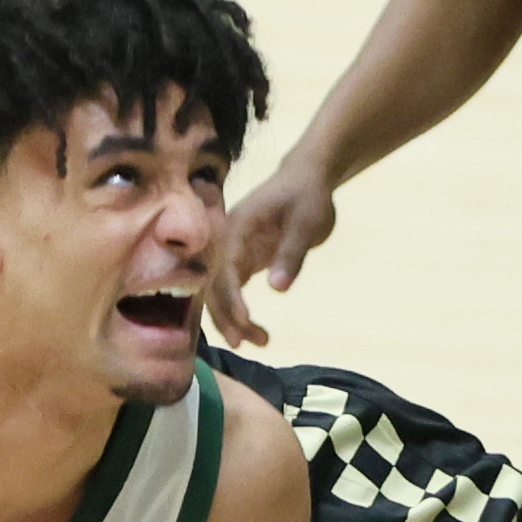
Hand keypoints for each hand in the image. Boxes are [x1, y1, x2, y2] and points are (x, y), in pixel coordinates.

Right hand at [205, 158, 334, 346]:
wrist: (306, 178)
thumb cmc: (307, 195)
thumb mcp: (307, 222)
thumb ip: (291, 254)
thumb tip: (277, 289)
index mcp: (237, 225)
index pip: (224, 265)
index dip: (230, 295)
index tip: (244, 319)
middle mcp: (226, 239)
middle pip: (214, 283)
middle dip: (226, 315)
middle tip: (246, 343)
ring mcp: (231, 250)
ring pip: (219, 291)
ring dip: (231, 318)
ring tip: (260, 342)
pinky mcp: (241, 260)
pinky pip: (231, 290)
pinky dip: (238, 312)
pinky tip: (252, 331)